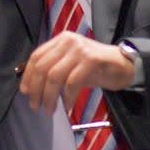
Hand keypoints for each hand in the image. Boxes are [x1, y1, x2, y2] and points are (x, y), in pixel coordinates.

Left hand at [19, 31, 135, 114]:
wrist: (124, 66)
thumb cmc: (96, 68)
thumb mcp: (71, 65)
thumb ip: (54, 69)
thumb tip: (32, 87)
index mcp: (61, 40)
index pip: (37, 56)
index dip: (28, 76)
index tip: (25, 92)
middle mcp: (69, 41)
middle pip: (43, 67)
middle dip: (36, 90)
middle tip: (36, 106)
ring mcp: (81, 49)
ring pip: (55, 75)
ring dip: (50, 96)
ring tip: (50, 109)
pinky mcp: (92, 59)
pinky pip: (72, 82)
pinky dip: (68, 98)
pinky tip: (68, 107)